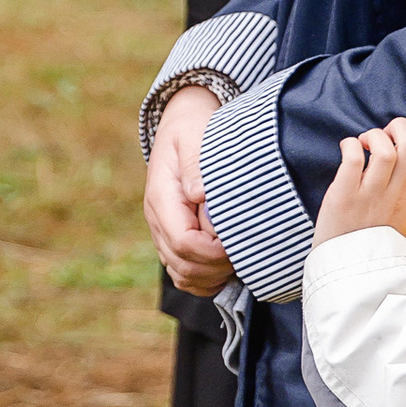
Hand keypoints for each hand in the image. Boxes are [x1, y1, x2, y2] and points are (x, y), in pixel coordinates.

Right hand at [145, 84, 233, 296]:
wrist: (182, 127)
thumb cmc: (193, 129)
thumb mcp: (194, 135)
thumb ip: (196, 163)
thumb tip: (199, 193)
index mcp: (161, 198)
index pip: (183, 241)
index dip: (212, 251)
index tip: (240, 241)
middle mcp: (158, 220)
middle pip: (182, 265)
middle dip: (217, 267)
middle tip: (247, 251)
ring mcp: (164, 232)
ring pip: (182, 275)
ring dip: (212, 277)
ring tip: (240, 259)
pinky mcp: (174, 239)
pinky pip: (184, 274)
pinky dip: (207, 279)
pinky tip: (228, 265)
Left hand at [312, 116, 405, 245]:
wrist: (351, 275)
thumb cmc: (378, 251)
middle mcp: (397, 195)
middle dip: (398, 127)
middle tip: (384, 134)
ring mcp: (371, 194)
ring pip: (383, 147)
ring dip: (372, 136)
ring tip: (364, 144)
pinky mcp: (344, 195)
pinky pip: (353, 157)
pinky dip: (350, 145)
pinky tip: (347, 149)